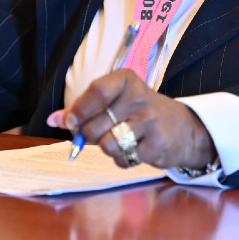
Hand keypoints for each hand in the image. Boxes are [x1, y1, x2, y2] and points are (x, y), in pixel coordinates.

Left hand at [48, 70, 216, 170]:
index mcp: (126, 80)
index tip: (71, 122)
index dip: (80, 109)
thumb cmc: (140, 112)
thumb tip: (53, 119)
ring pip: (107, 145)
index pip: (97, 90)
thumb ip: (84, 108)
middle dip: (91, 136)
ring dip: (107, 149)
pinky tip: (135, 150)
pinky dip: (123, 160)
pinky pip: (124, 159)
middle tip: (103, 133)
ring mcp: (150, 121)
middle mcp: (140, 96)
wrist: (185, 129)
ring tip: (121, 141)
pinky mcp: (157, 145)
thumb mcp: (115, 101)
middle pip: (96, 124)